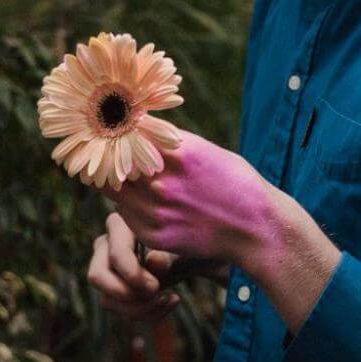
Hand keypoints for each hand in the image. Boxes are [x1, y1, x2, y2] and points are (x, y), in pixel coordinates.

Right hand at [87, 208, 225, 321]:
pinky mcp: (111, 289)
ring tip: (169, 298)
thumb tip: (154, 260)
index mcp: (118, 225)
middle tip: (156, 293)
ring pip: (108, 300)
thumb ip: (166, 254)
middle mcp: (104, 246)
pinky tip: (170, 301)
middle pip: (97, 277)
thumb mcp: (177, 248)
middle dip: (127, 294)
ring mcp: (105, 269)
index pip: (116, 255)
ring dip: (141, 309)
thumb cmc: (179, 244)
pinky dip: (147, 313)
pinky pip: (120, 310)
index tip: (156, 286)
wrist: (186, 255)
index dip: (133, 275)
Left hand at [99, 126, 277, 275]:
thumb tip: (137, 127)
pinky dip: (127, 204)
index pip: (129, 135)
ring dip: (115, 180)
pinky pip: (124, 214)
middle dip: (110, 155)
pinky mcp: (154, 234)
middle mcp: (164, 182)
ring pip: (115, 189)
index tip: (110, 128)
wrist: (256, 229)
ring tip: (116, 174)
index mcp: (179, 154)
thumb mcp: (206, 151)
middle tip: (104, 149)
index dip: (117, 132)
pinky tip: (139, 199)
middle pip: (116, 161)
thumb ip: (169, 142)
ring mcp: (157, 210)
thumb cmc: (235, 183)